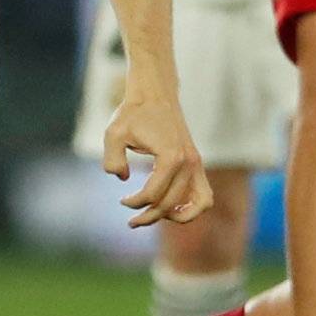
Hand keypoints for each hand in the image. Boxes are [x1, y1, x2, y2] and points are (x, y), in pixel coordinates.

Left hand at [102, 91, 213, 227]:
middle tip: (131, 221)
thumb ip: (112, 160)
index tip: (122, 200)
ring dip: (175, 217)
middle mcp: (188, 162)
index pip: (154, 195)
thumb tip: (123, 179)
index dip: (135, 203)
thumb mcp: (113, 134)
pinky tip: (171, 210)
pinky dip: (192, 208)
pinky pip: (204, 195)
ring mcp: (196, 163)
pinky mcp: (196, 163)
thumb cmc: (133, 113)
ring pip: (196, 205)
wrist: (155, 94)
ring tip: (155, 218)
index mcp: (170, 156)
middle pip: (170, 203)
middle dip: (149, 216)